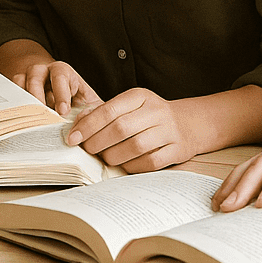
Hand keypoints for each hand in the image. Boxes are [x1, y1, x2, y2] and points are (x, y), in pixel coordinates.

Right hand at [0, 38, 100, 115]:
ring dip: (25, 102)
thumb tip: (92, 126)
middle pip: (35, 77)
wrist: (53, 92)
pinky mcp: (14, 89)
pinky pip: (9, 93)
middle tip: (44, 116)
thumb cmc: (75, 100)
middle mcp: (42, 71)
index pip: (61, 76)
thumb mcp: (88, 102)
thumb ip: (93, 112)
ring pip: (19, 84)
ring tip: (30, 120)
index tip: (63, 111)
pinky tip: (19, 120)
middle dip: (39, 96)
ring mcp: (25, 79)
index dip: (61, 93)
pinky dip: (13, 105)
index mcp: (63, 72)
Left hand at [66, 88, 200, 169]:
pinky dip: (133, 166)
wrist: (189, 123)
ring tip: (105, 158)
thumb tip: (78, 123)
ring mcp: (168, 131)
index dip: (88, 126)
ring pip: (135, 147)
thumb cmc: (150, 115)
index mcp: (140, 96)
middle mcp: (156, 111)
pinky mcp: (177, 150)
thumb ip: (103, 111)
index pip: (109, 110)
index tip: (72, 138)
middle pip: (120, 128)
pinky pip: (150, 162)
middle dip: (98, 142)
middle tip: (87, 150)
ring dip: (114, 156)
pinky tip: (125, 165)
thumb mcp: (129, 105)